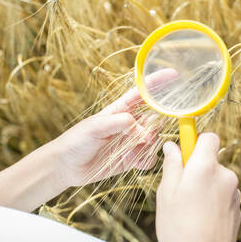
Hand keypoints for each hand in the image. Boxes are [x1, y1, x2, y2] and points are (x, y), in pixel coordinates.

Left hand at [48, 68, 176, 187]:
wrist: (65, 167)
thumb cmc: (76, 141)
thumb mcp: (95, 127)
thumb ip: (120, 124)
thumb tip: (143, 131)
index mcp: (120, 109)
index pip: (143, 92)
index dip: (158, 82)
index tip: (174, 75)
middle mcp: (129, 124)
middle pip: (155, 119)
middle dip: (156, 126)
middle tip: (145, 136)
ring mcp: (131, 141)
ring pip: (154, 140)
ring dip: (149, 146)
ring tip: (132, 151)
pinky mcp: (131, 159)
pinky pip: (149, 158)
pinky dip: (146, 161)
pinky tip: (134, 162)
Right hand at [156, 133, 240, 241]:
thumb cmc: (179, 230)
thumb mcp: (166, 194)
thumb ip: (171, 165)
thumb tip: (172, 146)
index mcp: (205, 167)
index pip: (210, 137)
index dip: (196, 140)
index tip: (185, 149)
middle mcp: (224, 175)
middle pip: (211, 159)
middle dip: (196, 167)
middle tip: (180, 188)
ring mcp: (234, 192)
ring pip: (216, 177)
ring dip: (204, 185)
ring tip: (189, 209)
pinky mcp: (238, 206)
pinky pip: (222, 193)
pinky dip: (213, 199)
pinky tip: (201, 218)